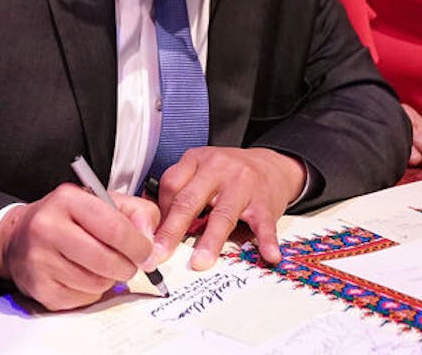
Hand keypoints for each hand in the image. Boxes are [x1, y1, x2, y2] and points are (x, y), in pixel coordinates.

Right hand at [0, 183, 158, 310]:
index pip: (114, 228)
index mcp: (68, 200)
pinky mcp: (38, 288)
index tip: (147, 252)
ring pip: (96, 283)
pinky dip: (92, 291)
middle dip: (127, 266)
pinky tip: (84, 276)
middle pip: (106, 260)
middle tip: (129, 263)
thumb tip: (151, 244)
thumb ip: (137, 213)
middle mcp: (48, 228)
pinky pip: (82, 299)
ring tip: (102, 265)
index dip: (138, 245)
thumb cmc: (68, 218)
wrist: (19, 236)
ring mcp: (40, 260)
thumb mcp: (103, 201)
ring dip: (109, 279)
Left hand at [149, 146, 304, 271]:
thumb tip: (150, 225)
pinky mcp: (264, 201)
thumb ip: (178, 192)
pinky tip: (268, 255)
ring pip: (223, 214)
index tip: (149, 239)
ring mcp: (243, 185)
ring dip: (211, 240)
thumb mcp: (201, 171)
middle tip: (160, 254)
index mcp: (197, 161)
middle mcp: (218, 169)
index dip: (158, 214)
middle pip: (190, 201)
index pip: (171, 185)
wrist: (272, 165)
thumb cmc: (230, 174)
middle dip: (172, 231)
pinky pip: (263, 223)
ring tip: (201, 262)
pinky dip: (266, 241)